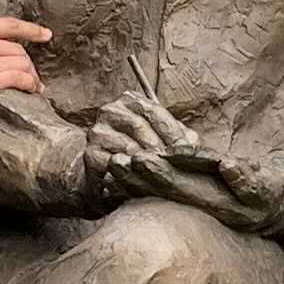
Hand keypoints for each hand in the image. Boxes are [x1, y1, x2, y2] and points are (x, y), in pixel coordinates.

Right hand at [0, 0, 48, 120]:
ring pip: (20, 64)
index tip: (45, 35)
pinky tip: (31, 91)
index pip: (8, 25)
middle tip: (31, 73)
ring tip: (33, 86)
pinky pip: (16, 80)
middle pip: (18, 48)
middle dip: (28, 61)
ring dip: (31, 75)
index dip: (31, 30)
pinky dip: (28, 85)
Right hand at [87, 88, 210, 201]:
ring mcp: (97, 132)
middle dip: (161, 150)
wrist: (109, 177)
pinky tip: (145, 183)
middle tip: (178, 167)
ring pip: (128, 147)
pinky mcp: (90, 155)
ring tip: (165, 177)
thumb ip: (179, 138)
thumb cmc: (142, 155)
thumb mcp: (163, 141)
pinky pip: (115, 165)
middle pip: (140, 127)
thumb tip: (193, 146)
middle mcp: (110, 111)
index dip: (174, 133)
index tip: (189, 152)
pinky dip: (132, 175)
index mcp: (130, 100)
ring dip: (148, 164)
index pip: (154, 111)